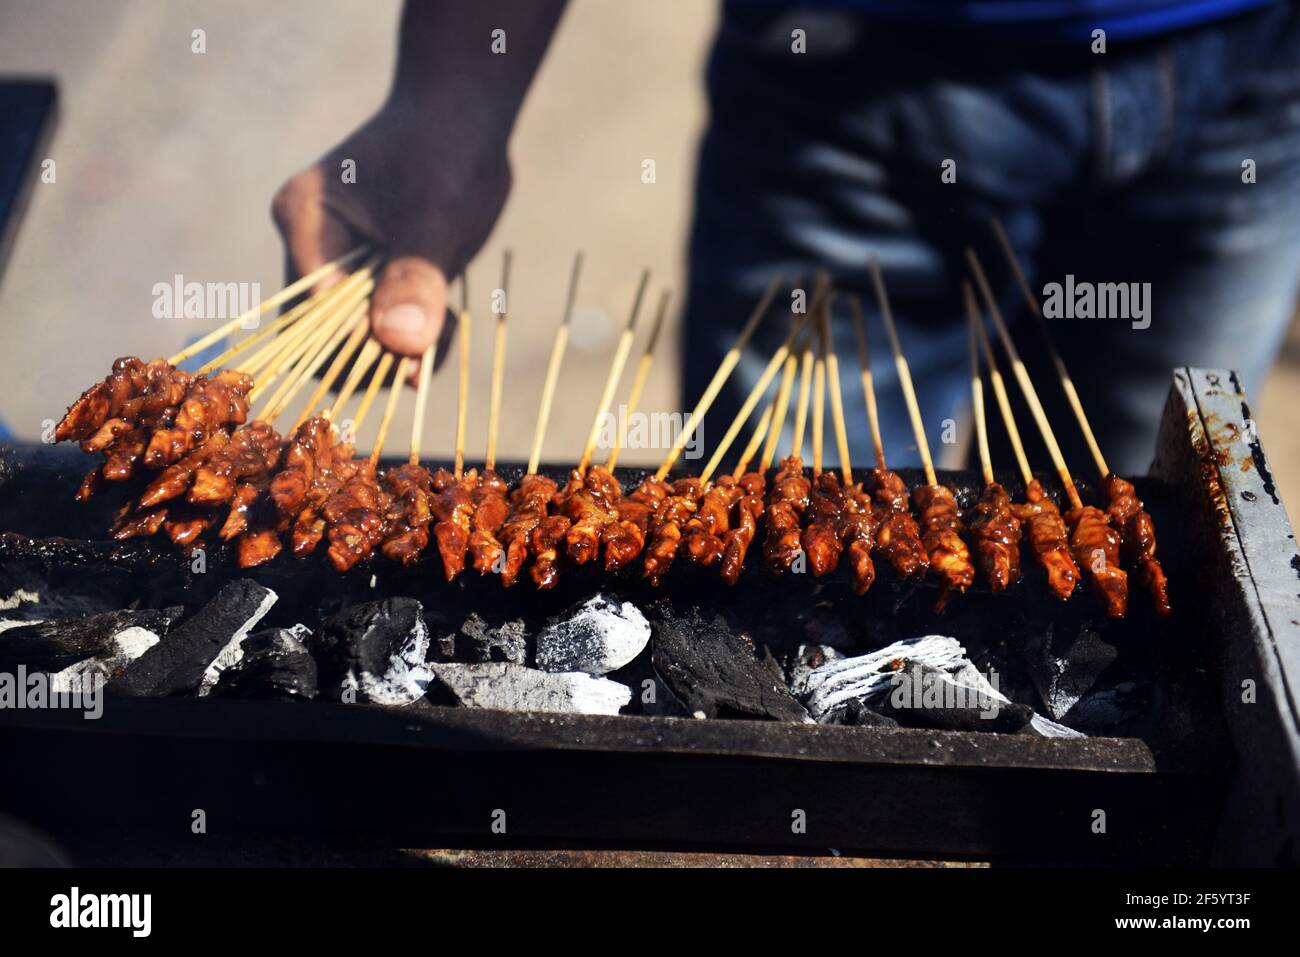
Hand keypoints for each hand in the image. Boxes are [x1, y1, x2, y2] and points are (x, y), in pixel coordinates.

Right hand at [271, 101, 510, 366]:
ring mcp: (336, 263)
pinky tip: (446, 317)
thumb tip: (401, 346)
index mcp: (305, 223)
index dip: (357, 349)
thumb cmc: (448, 151)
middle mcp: (308, 246)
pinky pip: (377, 329)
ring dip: (401, 350)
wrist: (463, 119)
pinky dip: (411, 337)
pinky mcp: (366, 276)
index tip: (412, 359)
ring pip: (352, 342)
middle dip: (380, 356)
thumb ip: (417, 280)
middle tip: (437, 339)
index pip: (311, 318)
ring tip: (447, 322)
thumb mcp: (437, 217)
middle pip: (322, 339)